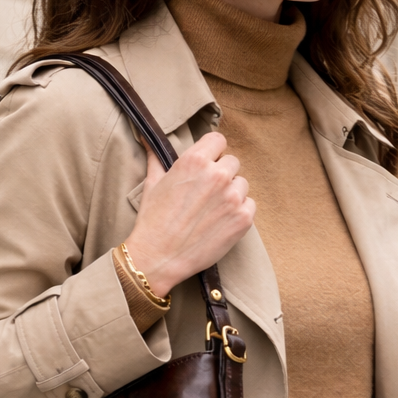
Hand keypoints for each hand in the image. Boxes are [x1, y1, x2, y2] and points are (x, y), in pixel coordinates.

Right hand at [123, 133, 255, 297]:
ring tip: (212, 210)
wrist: (159, 258)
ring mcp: (233, 197)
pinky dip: (239, 212)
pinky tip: (220, 221)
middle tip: (207, 192)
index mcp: (195, 161)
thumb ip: (156, 159)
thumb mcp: (152, 184)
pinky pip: (249, 205)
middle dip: (222, 173)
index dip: (212, 151)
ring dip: (231, 193)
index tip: (208, 162)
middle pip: (232, 162)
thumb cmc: (153, 221)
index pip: (218, 140)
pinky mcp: (243, 219)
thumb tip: (147, 140)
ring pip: (242, 184)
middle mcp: (218, 175)